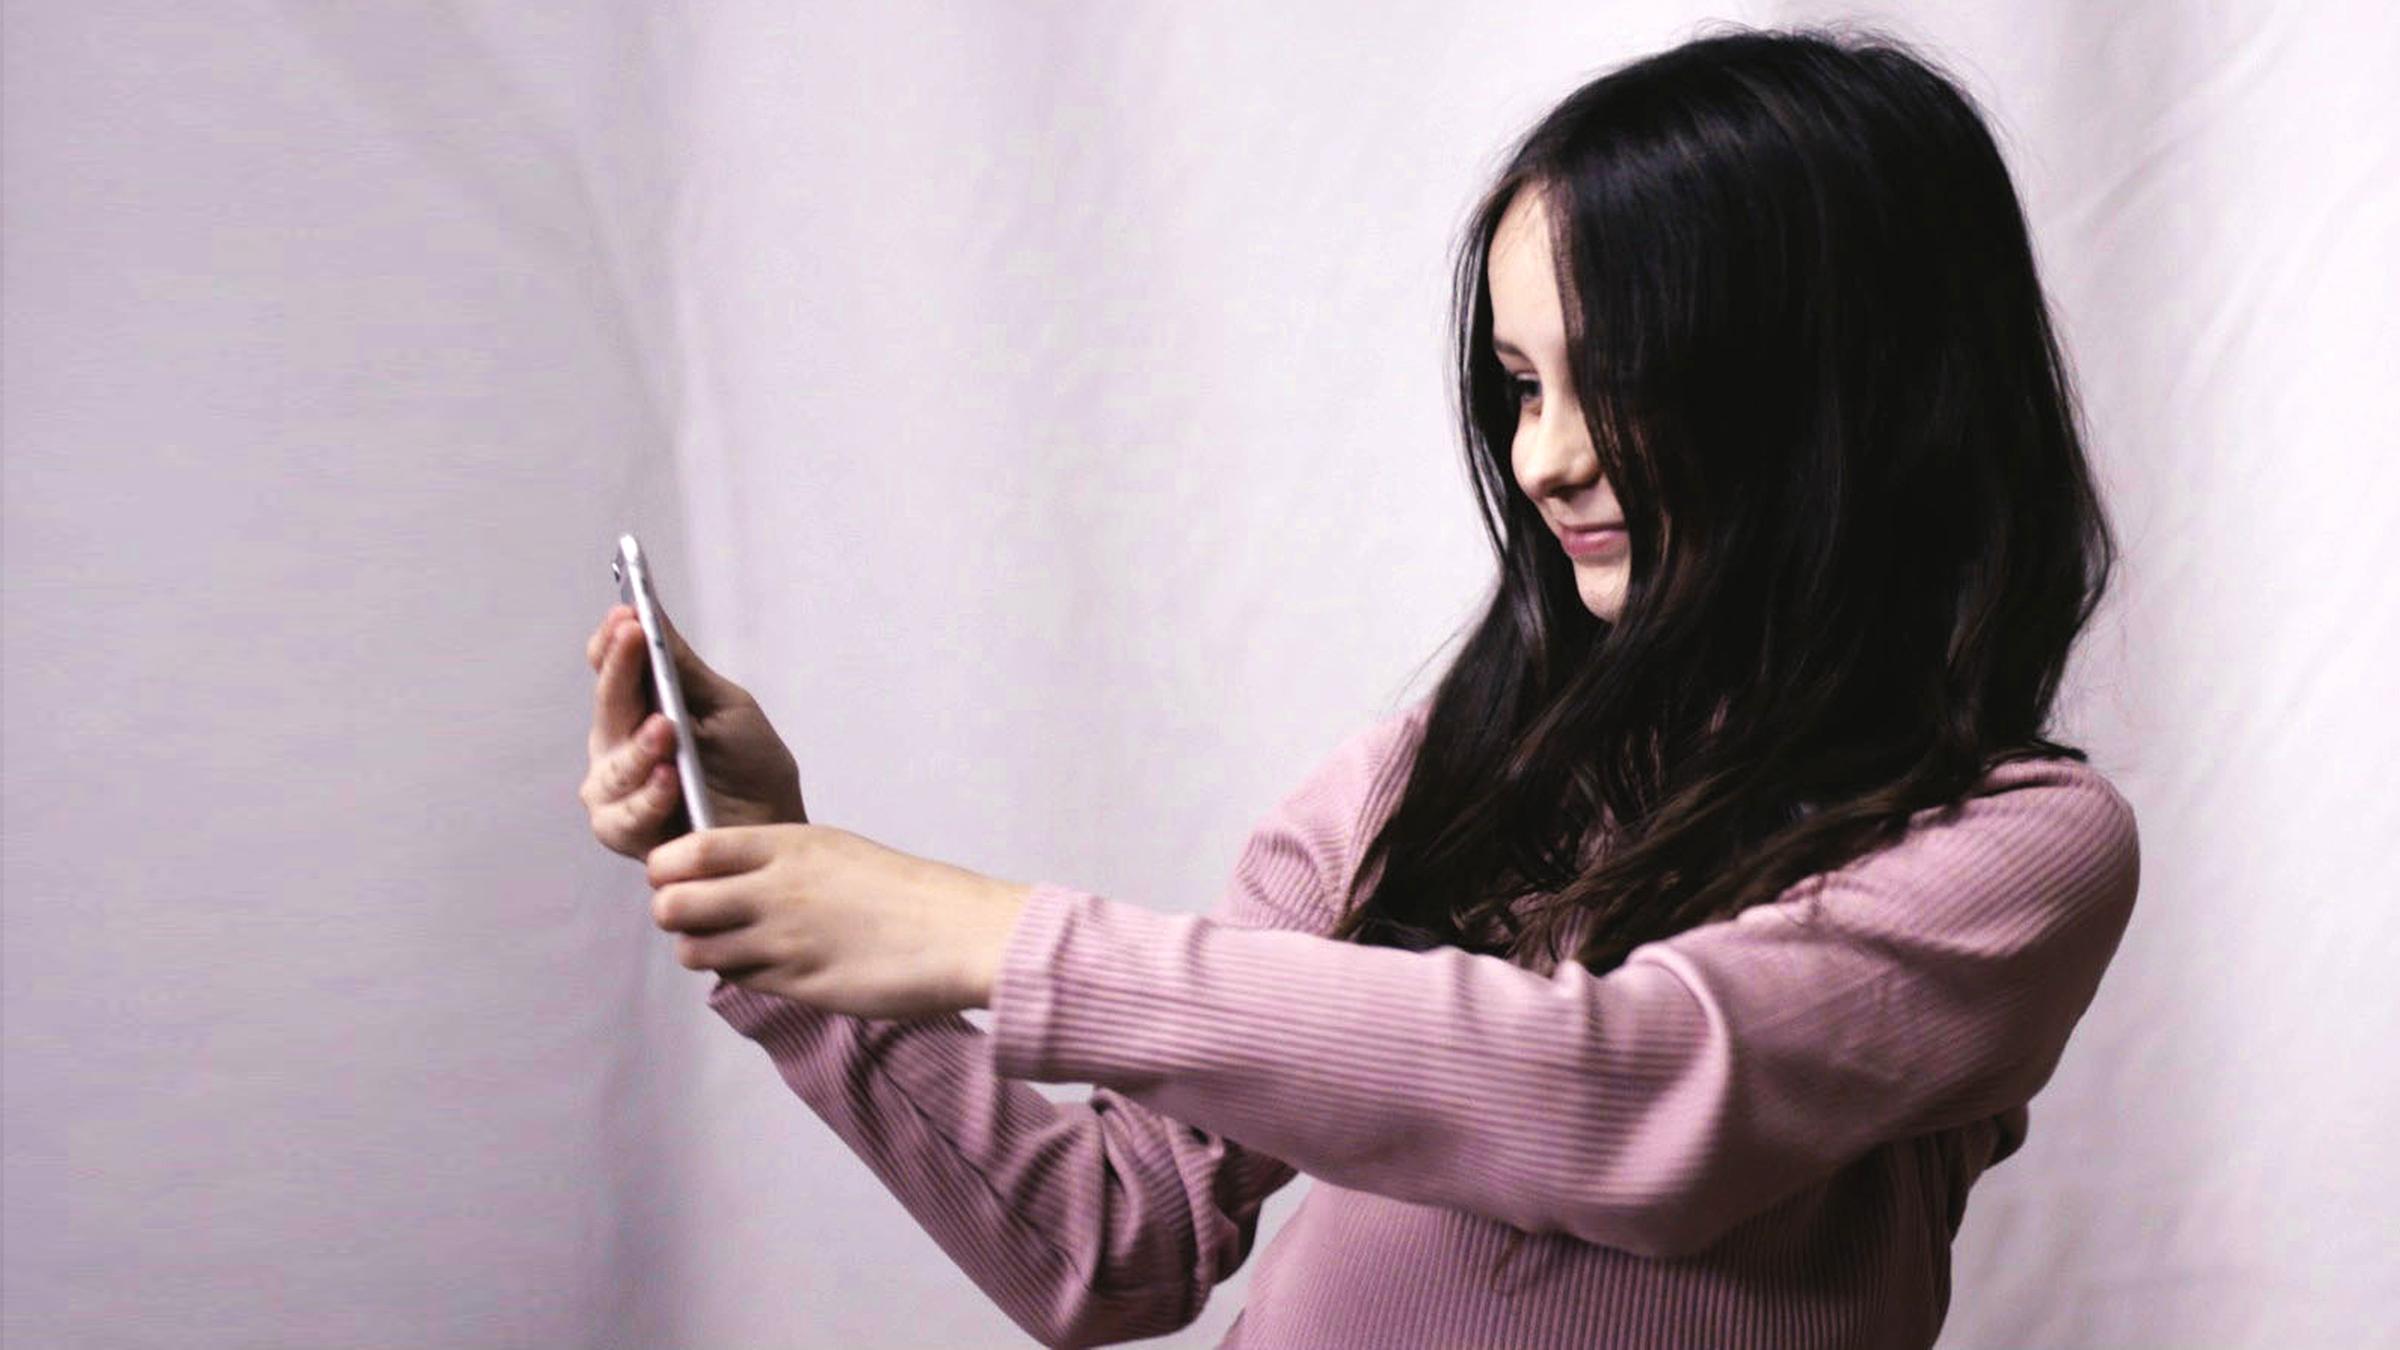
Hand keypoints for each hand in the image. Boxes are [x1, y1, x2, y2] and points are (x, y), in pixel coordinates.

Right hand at [580, 603, 808, 859]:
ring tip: (665, 727)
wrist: (775, 832)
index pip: (611, 667)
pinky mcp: (626, 834)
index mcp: (639, 708)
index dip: (614, 640)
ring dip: (638, 746)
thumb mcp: (725, 708)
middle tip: (633, 636)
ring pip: (611, 766)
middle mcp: (617, 747)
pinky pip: (625, 815)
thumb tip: (650, 613)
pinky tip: (669, 778)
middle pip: (606, 705)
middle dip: (620, 669)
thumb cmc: (749, 770)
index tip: (628, 613)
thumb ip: (683, 669)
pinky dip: (648, 797)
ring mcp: (616, 792)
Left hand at [645, 823, 1034, 1018]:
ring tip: (728, 945)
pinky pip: (738, 980)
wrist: (959, 932)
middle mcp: (774, 891)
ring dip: (700, 950)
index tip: (674, 877)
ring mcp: (783, 941)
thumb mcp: (833, 851)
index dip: (666, 869)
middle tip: (695, 918)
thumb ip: (775, 859)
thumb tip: (721, 873)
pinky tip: (766, 964)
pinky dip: (737, 974)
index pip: (688, 852)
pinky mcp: (797, 985)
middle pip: (674, 904)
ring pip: (695, 950)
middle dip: (672, 914)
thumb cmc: (902, 891)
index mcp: (786, 846)